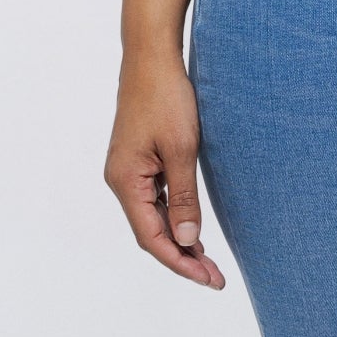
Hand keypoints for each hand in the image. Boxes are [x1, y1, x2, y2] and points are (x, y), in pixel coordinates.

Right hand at [104, 51, 226, 286]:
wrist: (152, 57)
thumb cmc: (167, 98)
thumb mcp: (182, 150)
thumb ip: (184, 197)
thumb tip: (186, 239)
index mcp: (125, 181)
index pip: (151, 237)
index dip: (180, 262)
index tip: (208, 279)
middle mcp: (121, 180)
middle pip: (150, 232)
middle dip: (182, 256)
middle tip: (215, 278)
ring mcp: (128, 170)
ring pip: (153, 217)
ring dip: (179, 239)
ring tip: (208, 262)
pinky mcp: (139, 161)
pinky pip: (155, 199)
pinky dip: (175, 216)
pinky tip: (193, 228)